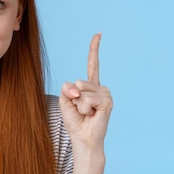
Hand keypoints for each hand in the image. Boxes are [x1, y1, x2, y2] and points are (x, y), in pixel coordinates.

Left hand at [59, 33, 112, 150]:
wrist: (82, 138)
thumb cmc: (75, 121)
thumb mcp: (65, 100)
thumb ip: (67, 88)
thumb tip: (78, 87)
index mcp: (90, 86)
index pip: (93, 64)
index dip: (94, 49)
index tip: (98, 34)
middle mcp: (100, 88)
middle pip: (78, 82)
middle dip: (73, 97)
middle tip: (81, 110)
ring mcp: (106, 94)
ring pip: (82, 91)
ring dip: (79, 105)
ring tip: (87, 114)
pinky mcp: (108, 102)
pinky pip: (87, 99)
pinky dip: (84, 109)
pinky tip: (92, 115)